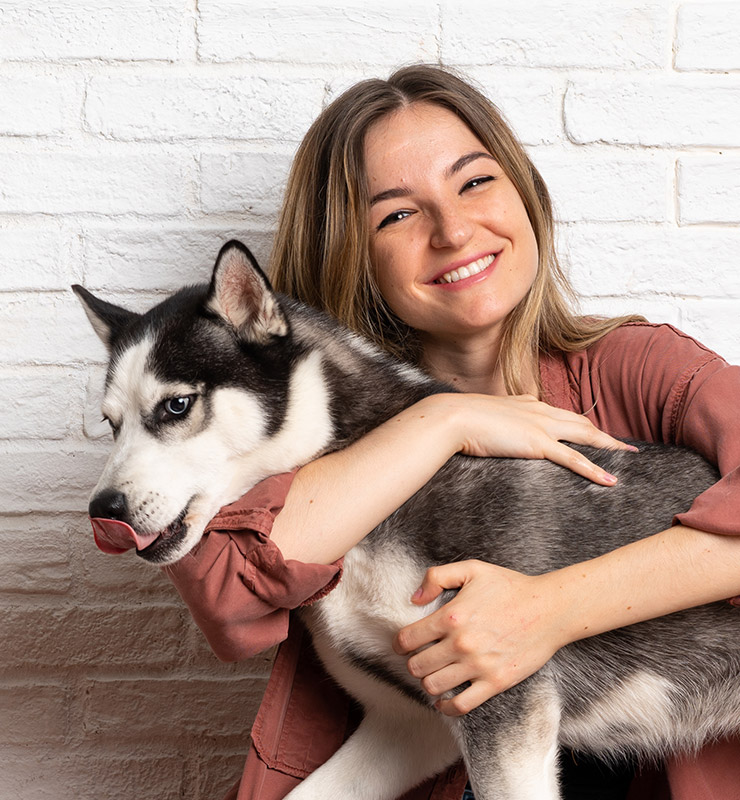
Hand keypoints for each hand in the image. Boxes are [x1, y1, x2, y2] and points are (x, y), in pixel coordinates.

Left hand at [392, 559, 567, 715]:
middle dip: (412, 662)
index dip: (399, 642)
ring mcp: (478, 666)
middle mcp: (461, 644)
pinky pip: (460, 705)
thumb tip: (414, 599)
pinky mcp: (495, 682)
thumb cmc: (510, 587)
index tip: (403, 643)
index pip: (407, 639)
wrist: (549, 609)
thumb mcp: (472, 569)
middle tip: (418, 657)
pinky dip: (446, 706)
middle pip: (416, 666)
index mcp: (451, 616)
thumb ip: (436, 576)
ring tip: (432, 673)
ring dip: (427, 681)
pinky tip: (443, 700)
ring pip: (433, 686)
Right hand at [439, 393, 635, 485]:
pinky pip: (573, 459)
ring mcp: (541, 426)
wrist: (453, 417)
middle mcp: (539, 410)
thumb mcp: (481, 415)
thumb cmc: (459, 418)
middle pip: (580, 421)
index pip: (560, 413)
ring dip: (609, 446)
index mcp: (526, 403)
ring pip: (585, 436)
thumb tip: (489, 430)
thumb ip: (492, 422)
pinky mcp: (538, 443)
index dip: (577, 423)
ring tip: (628, 455)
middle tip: (623, 445)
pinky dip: (594, 470)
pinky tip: (610, 480)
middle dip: (603, 433)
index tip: (588, 430)